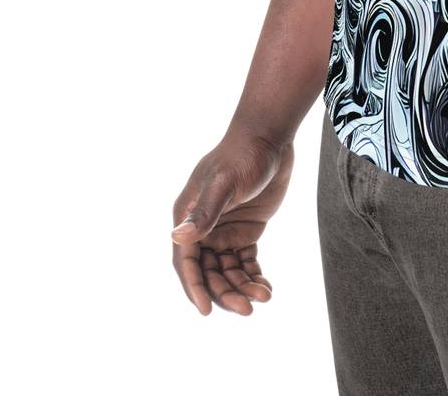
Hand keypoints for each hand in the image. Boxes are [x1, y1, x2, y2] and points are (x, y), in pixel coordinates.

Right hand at [168, 133, 296, 318]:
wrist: (270, 135)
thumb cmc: (242, 153)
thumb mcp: (224, 182)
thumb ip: (204, 212)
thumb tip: (177, 237)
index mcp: (189, 216)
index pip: (187, 261)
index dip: (194, 288)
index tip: (206, 312)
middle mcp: (204, 228)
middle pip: (209, 272)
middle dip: (225, 293)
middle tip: (247, 311)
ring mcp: (225, 230)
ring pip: (229, 271)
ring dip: (242, 288)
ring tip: (263, 299)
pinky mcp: (247, 230)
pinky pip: (247, 262)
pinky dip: (255, 277)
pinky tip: (268, 289)